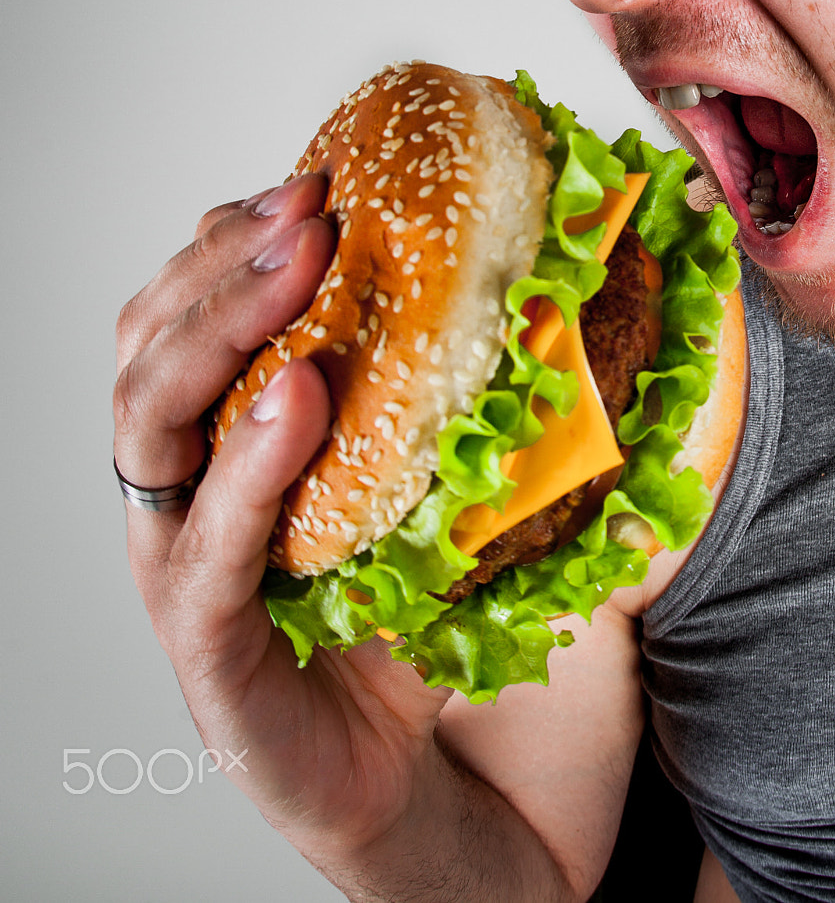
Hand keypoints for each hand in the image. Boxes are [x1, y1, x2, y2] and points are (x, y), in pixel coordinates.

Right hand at [113, 175, 454, 857]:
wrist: (420, 777)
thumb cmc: (417, 620)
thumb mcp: (434, 478)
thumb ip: (449, 393)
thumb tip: (558, 281)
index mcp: (227, 445)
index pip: (189, 319)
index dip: (234, 243)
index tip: (314, 181)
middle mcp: (184, 496)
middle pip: (150, 351)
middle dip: (222, 265)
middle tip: (306, 206)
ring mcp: (181, 571)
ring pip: (150, 429)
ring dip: (220, 334)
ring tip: (294, 268)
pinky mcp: (209, 648)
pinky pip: (205, 549)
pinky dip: (245, 467)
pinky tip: (292, 399)